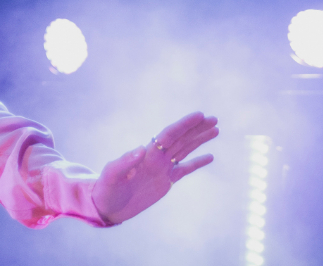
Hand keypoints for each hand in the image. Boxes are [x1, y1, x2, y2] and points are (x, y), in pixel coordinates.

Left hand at [92, 111, 218, 224]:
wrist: (106, 206)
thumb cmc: (106, 189)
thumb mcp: (112, 175)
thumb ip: (125, 162)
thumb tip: (141, 148)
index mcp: (146, 154)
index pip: (168, 135)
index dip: (184, 125)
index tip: (199, 115)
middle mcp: (156, 158)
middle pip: (180, 139)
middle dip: (196, 129)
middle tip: (214, 118)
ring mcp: (162, 169)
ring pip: (185, 150)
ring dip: (199, 140)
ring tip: (215, 129)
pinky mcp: (165, 182)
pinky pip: (185, 169)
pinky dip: (197, 163)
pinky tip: (209, 157)